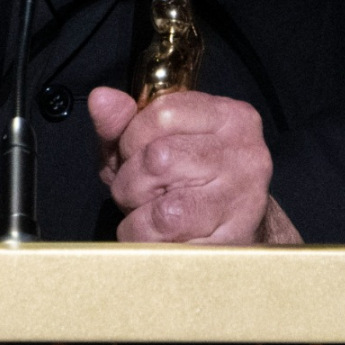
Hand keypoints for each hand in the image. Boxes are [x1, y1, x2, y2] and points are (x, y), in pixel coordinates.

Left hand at [88, 87, 301, 243]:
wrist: (235, 230)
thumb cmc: (187, 181)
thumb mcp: (150, 143)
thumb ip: (122, 122)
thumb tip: (100, 98)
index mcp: (227, 115)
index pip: (162, 113)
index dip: (131, 138)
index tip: (132, 155)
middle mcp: (244, 151)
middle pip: (159, 158)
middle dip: (130, 182)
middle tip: (137, 193)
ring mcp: (243, 198)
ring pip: (166, 209)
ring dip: (138, 219)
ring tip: (146, 217)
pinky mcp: (234, 240)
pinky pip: (171, 246)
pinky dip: (147, 243)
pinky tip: (158, 238)